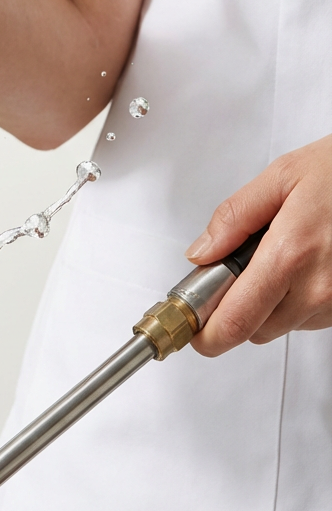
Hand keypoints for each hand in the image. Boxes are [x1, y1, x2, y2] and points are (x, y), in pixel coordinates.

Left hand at [186, 133, 331, 355]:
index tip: (193, 327)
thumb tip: (202, 252)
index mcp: (291, 254)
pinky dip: (298, 298)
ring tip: (281, 255)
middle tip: (235, 269)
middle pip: (255, 329)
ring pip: (283, 325)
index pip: (236, 320)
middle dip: (236, 307)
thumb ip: (235, 217)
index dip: (207, 333)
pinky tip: (305, 264)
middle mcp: (318, 288)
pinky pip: (311, 318)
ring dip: (270, 302)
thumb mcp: (282, 177)